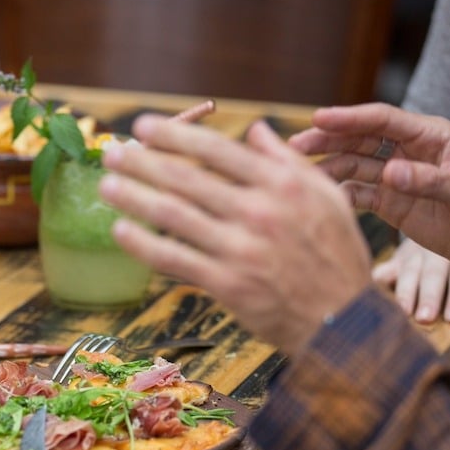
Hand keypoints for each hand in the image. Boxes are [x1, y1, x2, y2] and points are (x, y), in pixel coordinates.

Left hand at [99, 115, 371, 355]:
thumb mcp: (328, 197)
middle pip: (186, 179)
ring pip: (173, 216)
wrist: (343, 323)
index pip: (216, 150)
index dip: (174, 135)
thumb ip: (287, 161)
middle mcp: (258, 212)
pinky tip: (119, 231)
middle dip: (141, 162)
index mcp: (282, 185)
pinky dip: (143, 245)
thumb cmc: (336, 256)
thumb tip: (255, 128)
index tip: (143, 126)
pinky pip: (175, 260)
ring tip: (106, 185)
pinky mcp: (227, 285)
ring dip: (134, 197)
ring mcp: (241, 250)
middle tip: (111, 151)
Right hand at [287, 102, 449, 320]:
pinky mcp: (391, 202)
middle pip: (360, 139)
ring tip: (295, 172)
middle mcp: (409, 152)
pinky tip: (317, 198)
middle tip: (294, 146)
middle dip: (327, 140)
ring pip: (353, 164)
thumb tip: (389, 172)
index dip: (350, 118)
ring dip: (326, 166)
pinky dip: (338, 194)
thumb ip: (431, 181)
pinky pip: (358, 194)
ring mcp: (397, 177)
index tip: (319, 118)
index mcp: (431, 137)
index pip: (383, 120)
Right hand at [375, 238, 449, 321]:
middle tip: (425, 318)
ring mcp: (413, 253)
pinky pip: (383, 271)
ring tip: (403, 312)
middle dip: (428, 296)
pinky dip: (378, 280)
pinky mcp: (396, 261)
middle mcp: (437, 249)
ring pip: (407, 270)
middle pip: (431, 272)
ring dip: (405, 292)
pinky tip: (372, 292)